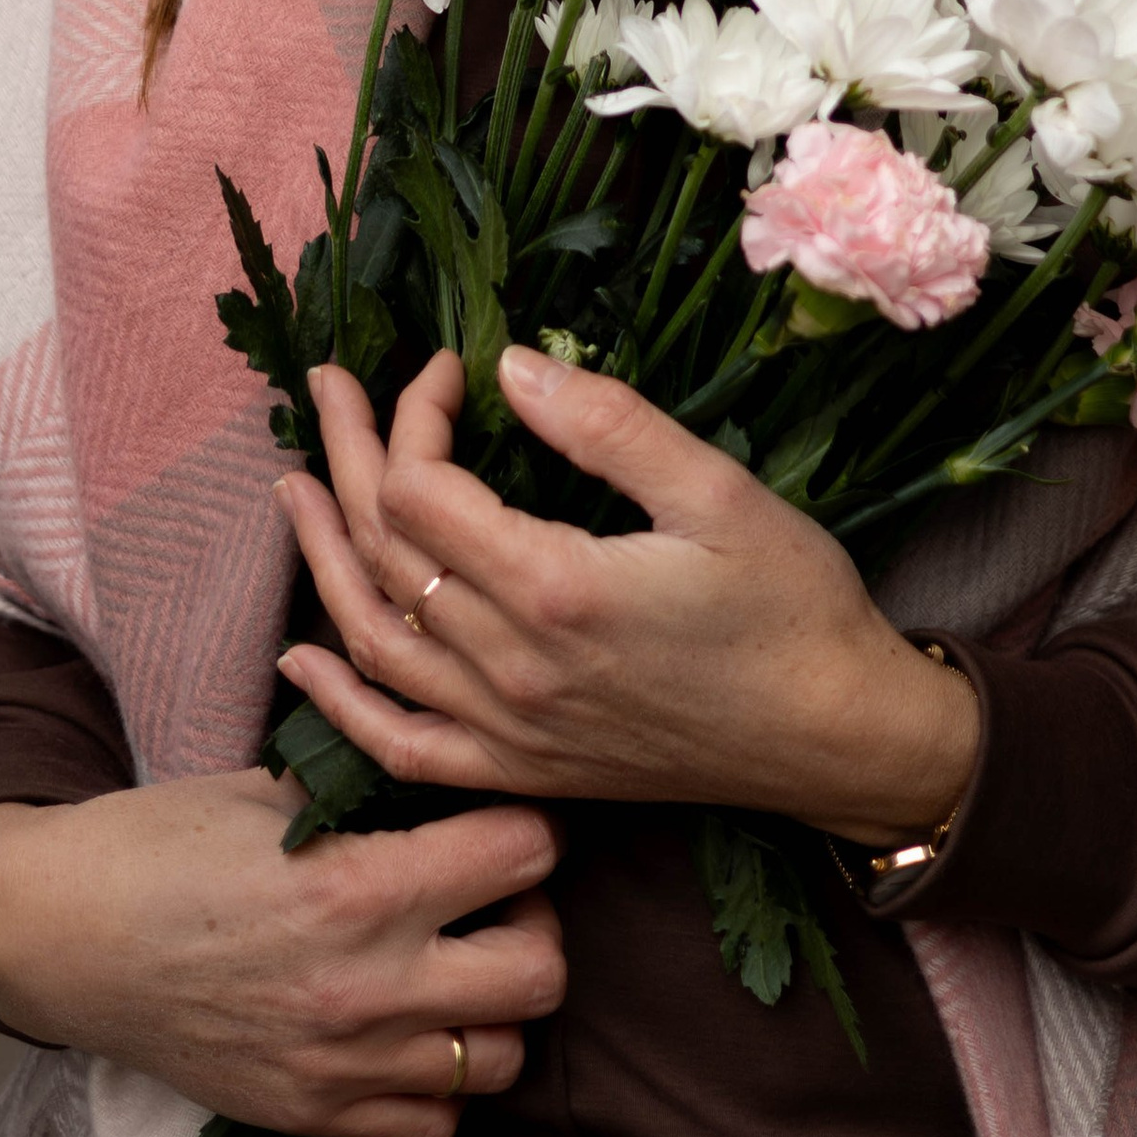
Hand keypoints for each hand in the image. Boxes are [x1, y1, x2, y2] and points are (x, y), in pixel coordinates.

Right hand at [0, 764, 564, 1136]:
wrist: (59, 936)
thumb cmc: (157, 842)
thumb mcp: (266, 786)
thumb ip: (363, 787)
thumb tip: (436, 767)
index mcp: (359, 886)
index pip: (524, 852)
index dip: (524, 821)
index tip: (500, 815)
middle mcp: (366, 986)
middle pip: (541, 972)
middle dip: (534, 920)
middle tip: (494, 895)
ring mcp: (342, 1064)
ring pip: (499, 1059)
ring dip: (492, 1007)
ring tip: (454, 963)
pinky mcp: (312, 1116)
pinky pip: (433, 1125)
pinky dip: (439, 1081)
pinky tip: (408, 1028)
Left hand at [276, 346, 978, 847]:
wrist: (840, 738)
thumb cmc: (793, 605)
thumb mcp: (717, 489)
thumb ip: (606, 425)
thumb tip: (511, 365)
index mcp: (557, 590)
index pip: (425, 490)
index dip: (414, 415)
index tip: (448, 366)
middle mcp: (515, 670)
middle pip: (384, 555)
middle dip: (347, 458)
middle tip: (329, 387)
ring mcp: (513, 732)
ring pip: (374, 643)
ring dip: (323, 559)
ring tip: (296, 488)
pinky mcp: (525, 771)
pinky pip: (403, 746)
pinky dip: (341, 704)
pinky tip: (304, 662)